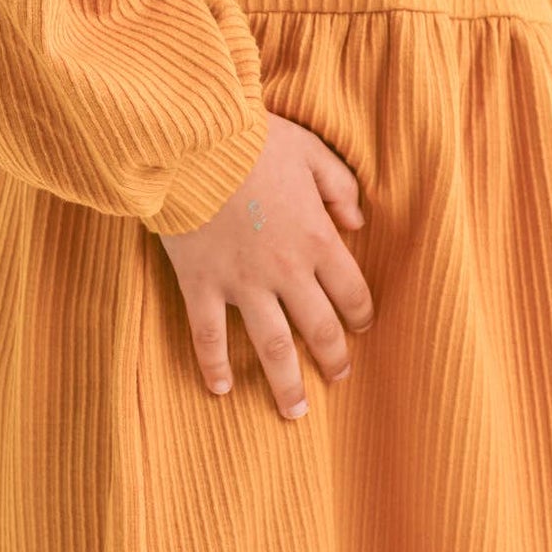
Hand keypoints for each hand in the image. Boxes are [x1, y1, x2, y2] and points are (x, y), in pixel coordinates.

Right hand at [158, 111, 373, 418]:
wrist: (191, 142)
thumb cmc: (253, 141)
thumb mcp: (311, 151)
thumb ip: (340, 186)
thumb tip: (356, 218)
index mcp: (317, 238)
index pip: (351, 291)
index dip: (360, 314)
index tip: (360, 328)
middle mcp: (286, 270)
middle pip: (319, 328)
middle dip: (332, 358)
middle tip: (338, 378)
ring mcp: (243, 282)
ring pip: (272, 346)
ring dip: (286, 383)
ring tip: (295, 411)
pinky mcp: (201, 283)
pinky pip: (209, 335)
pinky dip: (214, 365)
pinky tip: (221, 390)